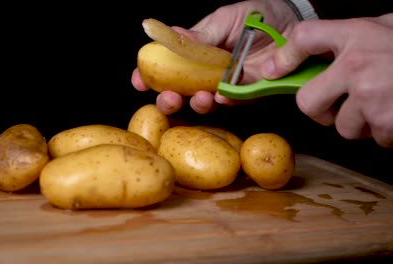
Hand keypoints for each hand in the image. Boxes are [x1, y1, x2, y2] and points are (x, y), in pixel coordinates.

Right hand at [131, 0, 299, 114]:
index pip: (168, 65)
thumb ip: (202, 34)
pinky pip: (231, 102)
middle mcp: (207, 70)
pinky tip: (222, 95)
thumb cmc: (258, 15)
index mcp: (197, 51)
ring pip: (203, 101)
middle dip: (168, 99)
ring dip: (197, 103)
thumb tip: (171, 35)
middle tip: (168, 98)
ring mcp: (226, 83)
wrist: (295, 22)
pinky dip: (224, 101)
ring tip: (200, 97)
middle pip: (180, 91)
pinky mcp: (247, 93)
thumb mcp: (226, 18)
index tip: (138, 81)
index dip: (150, 75)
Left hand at [262, 13, 392, 146]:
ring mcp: (371, 97)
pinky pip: (373, 137)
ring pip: (343, 127)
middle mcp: (356, 66)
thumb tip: (329, 42)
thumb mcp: (390, 26)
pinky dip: (385, 131)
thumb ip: (359, 34)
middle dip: (320, 110)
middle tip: (337, 105)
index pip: (303, 39)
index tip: (273, 70)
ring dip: (361, 122)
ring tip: (385, 103)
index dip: (283, 57)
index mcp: (356, 35)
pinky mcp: (387, 123)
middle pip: (307, 102)